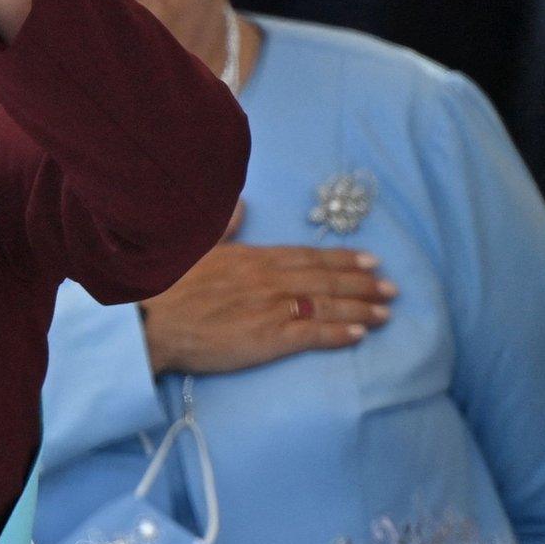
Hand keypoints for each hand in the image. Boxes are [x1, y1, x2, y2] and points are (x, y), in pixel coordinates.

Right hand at [140, 211, 396, 373]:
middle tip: (391, 287)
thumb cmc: (170, 287)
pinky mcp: (270, 338)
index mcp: (255, 257)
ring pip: (328, 305)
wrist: (153, 322)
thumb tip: (240, 205)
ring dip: (360, 308)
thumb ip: (225, 227)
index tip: (369, 261)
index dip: (342, 259)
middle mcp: (271, 279)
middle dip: (362, 283)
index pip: (308, 256)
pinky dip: (340, 333)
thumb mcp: (198, 247)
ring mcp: (273, 308)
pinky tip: (360, 334)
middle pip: (327, 280)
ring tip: (385, 312)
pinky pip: (314, 334)